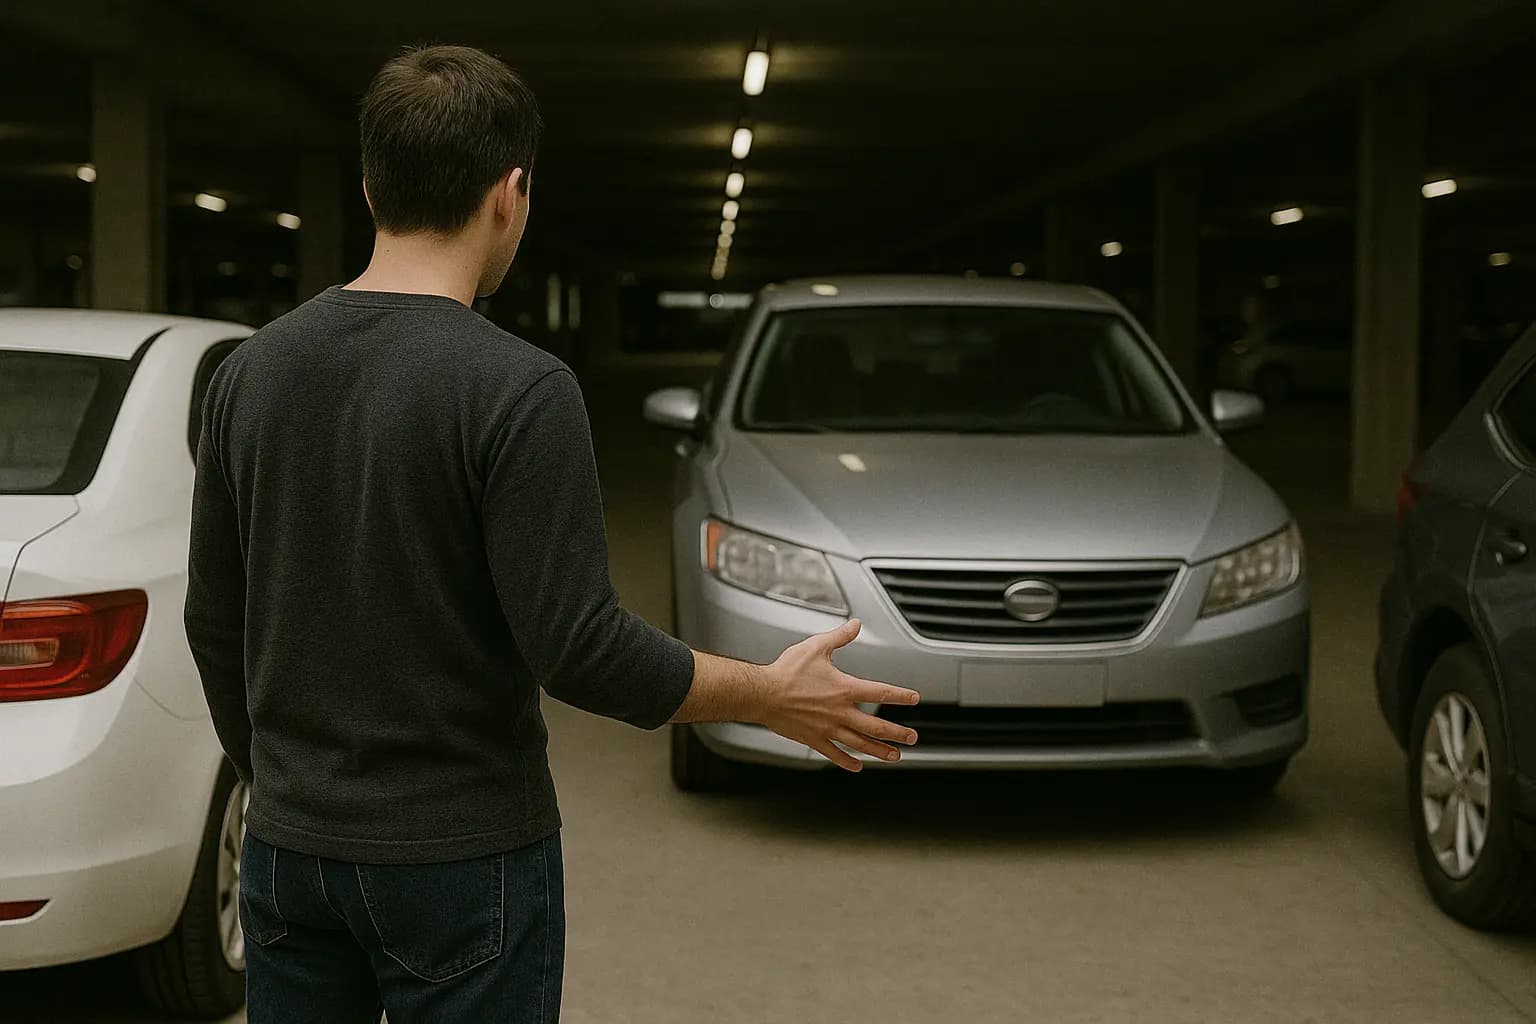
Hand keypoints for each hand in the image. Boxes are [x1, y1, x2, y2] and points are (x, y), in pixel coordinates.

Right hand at [752, 619, 919, 771]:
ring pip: (860, 743)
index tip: (914, 699)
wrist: (762, 694)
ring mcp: (828, 728)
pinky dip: (848, 761)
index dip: (901, 696)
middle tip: (912, 737)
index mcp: (844, 689)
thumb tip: (856, 625)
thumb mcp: (816, 647)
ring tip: (895, 756)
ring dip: (880, 751)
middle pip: (876, 726)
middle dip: (898, 733)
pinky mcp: (814, 739)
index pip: (881, 692)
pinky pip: (835, 754)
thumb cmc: (786, 671)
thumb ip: (839, 637)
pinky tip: (858, 766)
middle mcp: (840, 712)